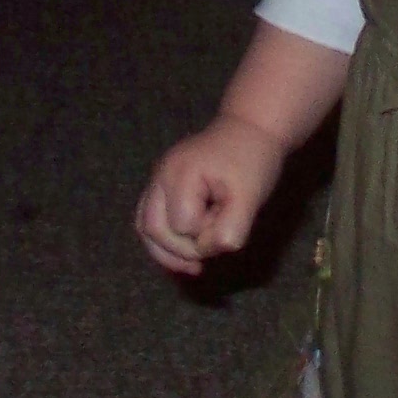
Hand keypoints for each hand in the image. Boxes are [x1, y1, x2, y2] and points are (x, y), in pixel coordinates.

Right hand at [136, 114, 285, 273]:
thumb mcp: (251, 196)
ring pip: (145, 228)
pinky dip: (166, 242)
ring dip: (169, 251)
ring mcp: (157, 181)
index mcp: (180, 173)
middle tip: (214, 246)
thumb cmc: (252, 161)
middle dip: (183, 248)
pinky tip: (187, 255)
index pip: (181, 224)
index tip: (229, 218)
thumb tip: (206, 251)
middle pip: (153, 229)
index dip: (206, 232)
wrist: (250, 131)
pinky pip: (151, 222)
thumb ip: (230, 228)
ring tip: (195, 266)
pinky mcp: (161, 188)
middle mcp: (161, 175)